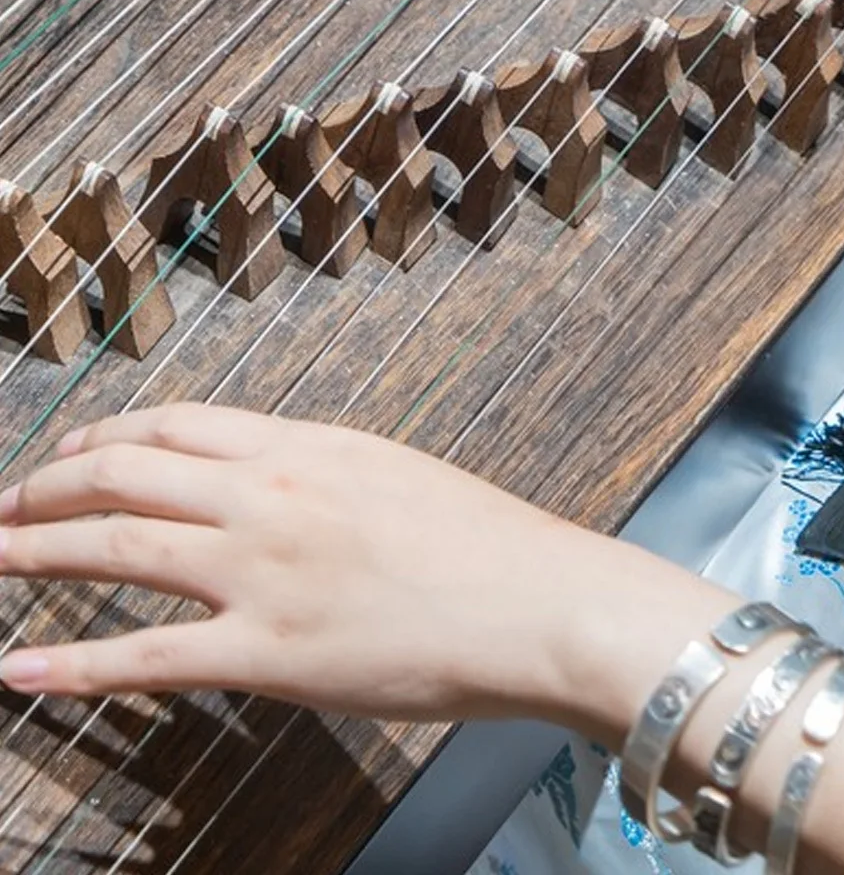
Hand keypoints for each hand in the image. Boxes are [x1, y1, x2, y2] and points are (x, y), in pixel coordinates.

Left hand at [0, 405, 730, 732]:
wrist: (538, 600)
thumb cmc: (489, 545)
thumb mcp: (399, 476)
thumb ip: (325, 476)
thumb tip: (274, 486)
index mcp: (309, 447)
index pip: (178, 424)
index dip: (107, 435)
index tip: (71, 451)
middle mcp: (271, 495)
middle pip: (126, 471)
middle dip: (49, 485)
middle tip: (8, 506)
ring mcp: (261, 571)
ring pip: (115, 545)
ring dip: (35, 550)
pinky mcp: (265, 651)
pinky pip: (144, 658)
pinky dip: (70, 666)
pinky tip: (21, 671)